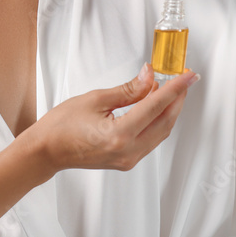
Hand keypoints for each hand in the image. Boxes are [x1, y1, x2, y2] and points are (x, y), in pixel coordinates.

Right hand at [23, 63, 198, 176]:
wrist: (46, 151)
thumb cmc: (61, 126)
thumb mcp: (96, 99)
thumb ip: (128, 90)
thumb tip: (149, 76)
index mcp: (119, 135)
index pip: (156, 106)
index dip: (176, 88)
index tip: (189, 75)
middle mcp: (128, 151)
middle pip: (165, 122)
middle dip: (177, 98)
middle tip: (184, 78)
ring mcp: (128, 159)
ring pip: (160, 132)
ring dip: (168, 109)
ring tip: (171, 88)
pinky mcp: (126, 161)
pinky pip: (151, 139)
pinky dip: (157, 120)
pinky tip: (155, 105)